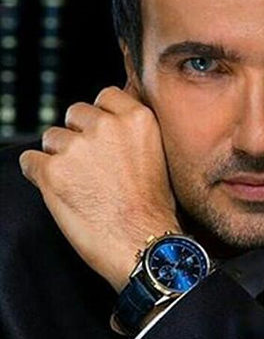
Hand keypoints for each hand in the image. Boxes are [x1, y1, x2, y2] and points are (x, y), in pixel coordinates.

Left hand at [19, 85, 180, 291]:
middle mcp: (107, 126)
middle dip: (79, 135)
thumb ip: (134, 128)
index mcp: (137, 118)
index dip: (101, 118)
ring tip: (81, 184)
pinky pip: (30, 161)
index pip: (105, 95)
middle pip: (75, 113)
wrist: (142, 243)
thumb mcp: (157, 153)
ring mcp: (78, 148)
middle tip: (92, 165)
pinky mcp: (52, 172)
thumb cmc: (153, 205)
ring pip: (52, 138)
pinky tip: (61, 191)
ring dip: (59, 157)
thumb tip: (112, 112)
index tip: (105, 137)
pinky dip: (39, 175)